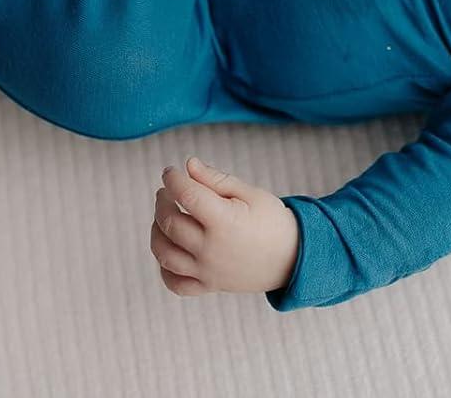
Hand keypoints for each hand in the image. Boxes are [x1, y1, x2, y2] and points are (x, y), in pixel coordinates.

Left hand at [150, 157, 299, 297]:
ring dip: (156, 231)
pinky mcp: (209, 286)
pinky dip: (164, 268)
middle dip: (162, 201)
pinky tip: (168, 249)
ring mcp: (208, 271)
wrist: (294, 258)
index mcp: (225, 222)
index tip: (170, 171)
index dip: (173, 179)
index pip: (186, 195)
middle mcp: (212, 249)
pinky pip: (175, 283)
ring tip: (163, 216)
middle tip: (167, 191)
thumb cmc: (273, 221)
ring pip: (164, 253)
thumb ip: (216, 179)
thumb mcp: (250, 193)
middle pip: (170, 223)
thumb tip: (188, 164)